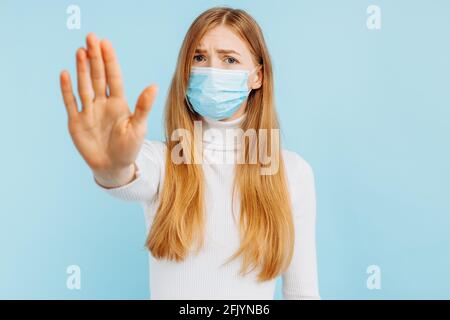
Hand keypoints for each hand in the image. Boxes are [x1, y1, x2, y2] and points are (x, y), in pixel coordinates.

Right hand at [59, 33, 157, 183]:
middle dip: (94, 58)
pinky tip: (65, 74)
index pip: (114, 77)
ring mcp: (89, 111)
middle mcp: (103, 103)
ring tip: (80, 50)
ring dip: (82, 69)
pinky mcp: (77, 121)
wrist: (113, 167)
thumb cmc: (129, 147)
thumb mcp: (138, 127)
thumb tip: (154, 86)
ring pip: (84, 85)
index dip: (110, 60)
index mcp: (119, 103)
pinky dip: (67, 89)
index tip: (105, 43)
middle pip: (98, 76)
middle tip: (91, 38)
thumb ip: (143, 106)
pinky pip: (71, 102)